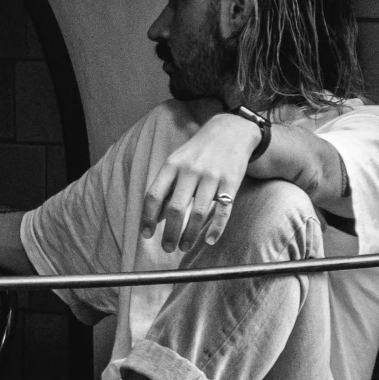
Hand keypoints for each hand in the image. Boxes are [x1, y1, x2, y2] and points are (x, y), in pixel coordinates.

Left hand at [141, 115, 255, 254]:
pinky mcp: (231, 182)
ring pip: (198, 213)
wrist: (230, 131)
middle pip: (175, 208)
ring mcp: (212, 176)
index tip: (146, 235)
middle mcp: (190, 171)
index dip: (148, 218)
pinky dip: (216, 228)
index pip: (154, 195)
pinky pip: (223, 210)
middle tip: (167, 248)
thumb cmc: (197, 152)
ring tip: (184, 247)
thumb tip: (154, 218)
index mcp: (172, 166)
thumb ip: (165, 188)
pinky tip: (210, 240)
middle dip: (169, 233)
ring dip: (190, 235)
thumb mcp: (176, 163)